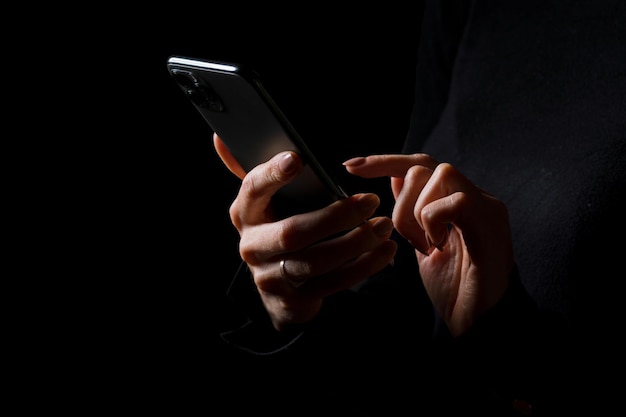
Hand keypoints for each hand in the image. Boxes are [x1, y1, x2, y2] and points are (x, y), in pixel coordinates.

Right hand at [213, 134, 396, 330]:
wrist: (278, 286)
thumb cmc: (278, 226)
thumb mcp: (264, 201)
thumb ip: (250, 168)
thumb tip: (221, 137)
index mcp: (245, 213)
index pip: (252, 190)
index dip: (272, 175)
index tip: (297, 159)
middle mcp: (252, 245)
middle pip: (293, 232)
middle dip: (335, 217)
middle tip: (371, 200)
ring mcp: (271, 276)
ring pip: (315, 261)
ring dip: (354, 243)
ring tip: (382, 226)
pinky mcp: (294, 298)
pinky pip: (332, 284)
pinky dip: (363, 267)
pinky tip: (385, 251)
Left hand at [344, 154, 513, 335]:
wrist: (479, 323)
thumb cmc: (454, 289)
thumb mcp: (422, 245)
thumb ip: (413, 212)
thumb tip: (395, 178)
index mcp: (459, 200)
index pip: (420, 164)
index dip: (384, 161)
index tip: (350, 167)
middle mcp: (476, 197)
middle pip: (424, 166)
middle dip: (400, 203)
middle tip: (410, 240)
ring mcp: (486, 207)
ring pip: (440, 174)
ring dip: (417, 213)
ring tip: (426, 245)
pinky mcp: (490, 223)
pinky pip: (454, 201)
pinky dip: (433, 222)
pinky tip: (437, 247)